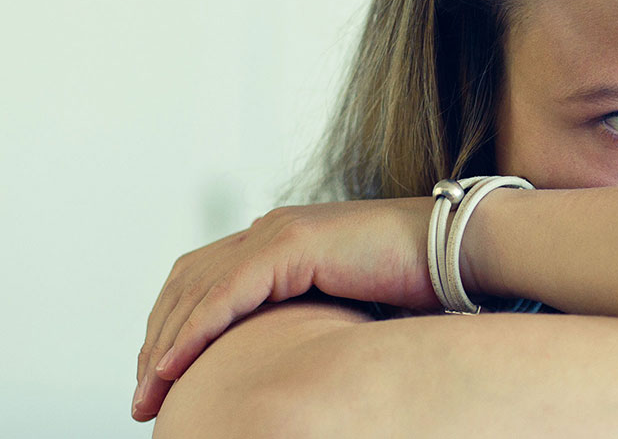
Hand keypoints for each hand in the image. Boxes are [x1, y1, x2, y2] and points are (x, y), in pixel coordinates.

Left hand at [132, 196, 438, 421]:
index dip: (174, 328)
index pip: (205, 280)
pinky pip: (225, 292)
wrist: (463, 248)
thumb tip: (295, 366)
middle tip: (143, 398)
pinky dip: (193, 331)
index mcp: (284, 240)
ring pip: (196, 289)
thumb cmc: (424, 281)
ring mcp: (280, 232)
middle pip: (187, 284)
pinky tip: (173, 366)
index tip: (160, 379)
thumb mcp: (351, 307)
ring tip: (148, 392)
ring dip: (163, 344)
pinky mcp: (293, 244)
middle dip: (155, 342)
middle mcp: (273, 229)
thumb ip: (314, 321)